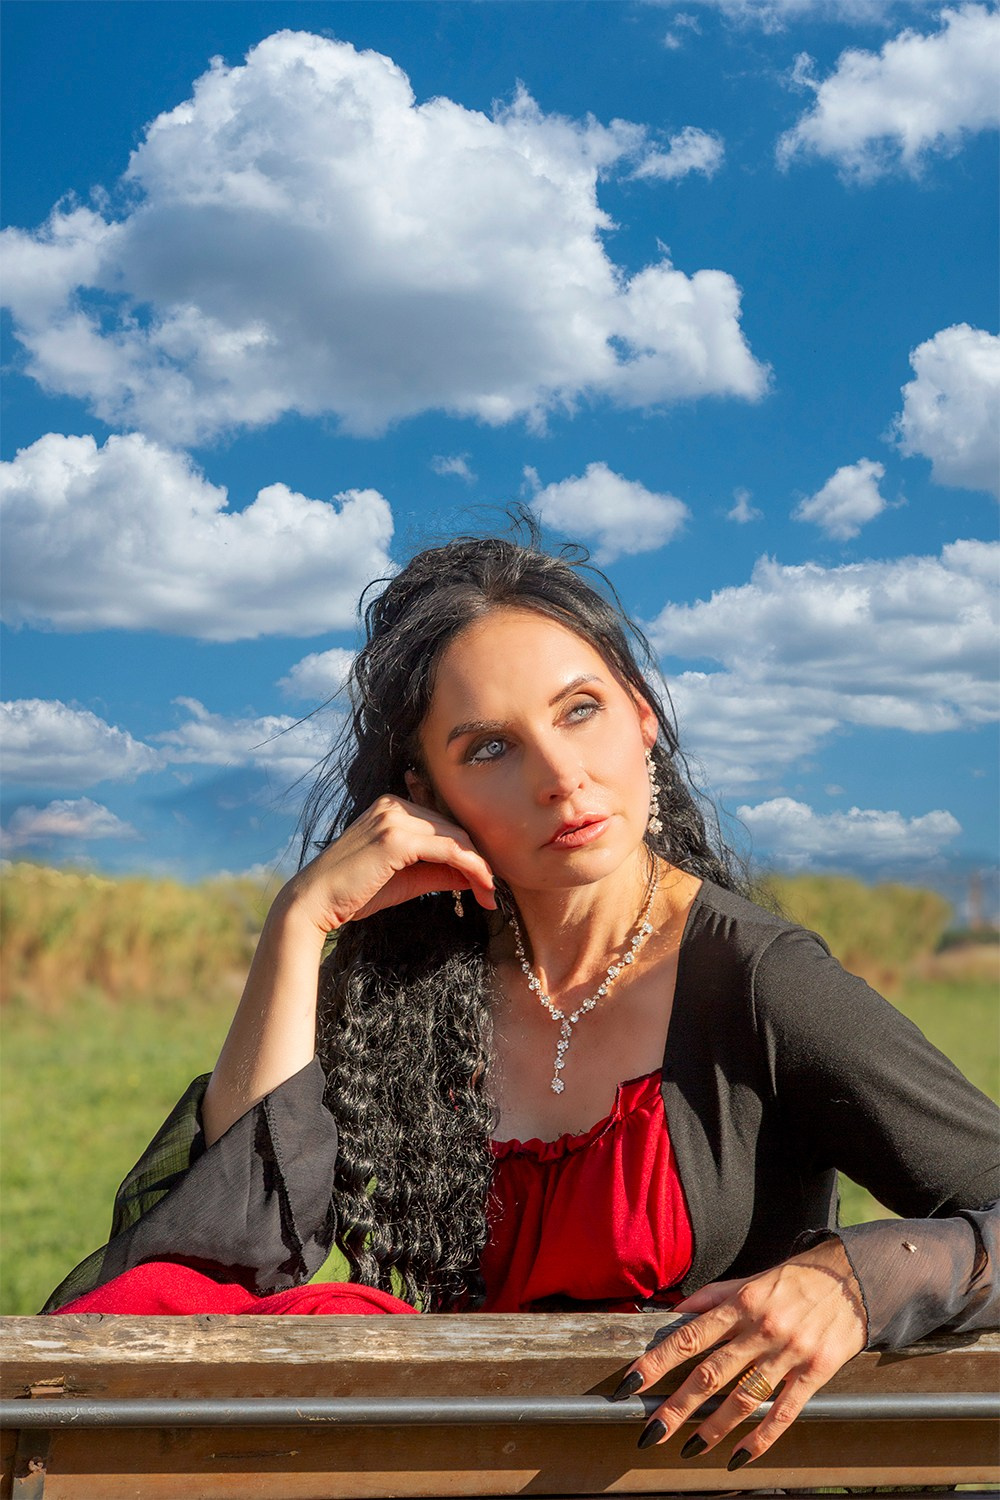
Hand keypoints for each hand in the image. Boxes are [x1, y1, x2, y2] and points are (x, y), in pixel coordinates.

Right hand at [274, 794, 496, 936]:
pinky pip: (449, 849)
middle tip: (493, 892)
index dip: (469, 852)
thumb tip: (476, 875)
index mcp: (392, 807)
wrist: (315, 902)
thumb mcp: (407, 879)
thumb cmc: (355, 893)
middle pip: (454, 828)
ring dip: (480, 867)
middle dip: (479, 861)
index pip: (444, 825)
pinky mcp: (396, 837)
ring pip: (456, 838)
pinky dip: (471, 868)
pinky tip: (482, 887)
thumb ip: (439, 872)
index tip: (486, 881)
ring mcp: (394, 817)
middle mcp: (394, 804)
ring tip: (490, 895)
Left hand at [616, 1239, 866, 1468]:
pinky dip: (761, 1437)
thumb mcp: (748, 1279)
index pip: (688, 1336)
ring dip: (714, 1427)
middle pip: (710, 1374)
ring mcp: (788, 1352)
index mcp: (740, 1303)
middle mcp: (760, 1329)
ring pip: (744, 1398)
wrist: (851, 1277)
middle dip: (677, 1406)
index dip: (656, 1361)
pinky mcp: (815, 1372)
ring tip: (690, 1448)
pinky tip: (740, 1455)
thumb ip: (711, 1297)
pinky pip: (783, 1411)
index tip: (630, 1383)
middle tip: (651, 1432)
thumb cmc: (793, 1279)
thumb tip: (674, 1312)